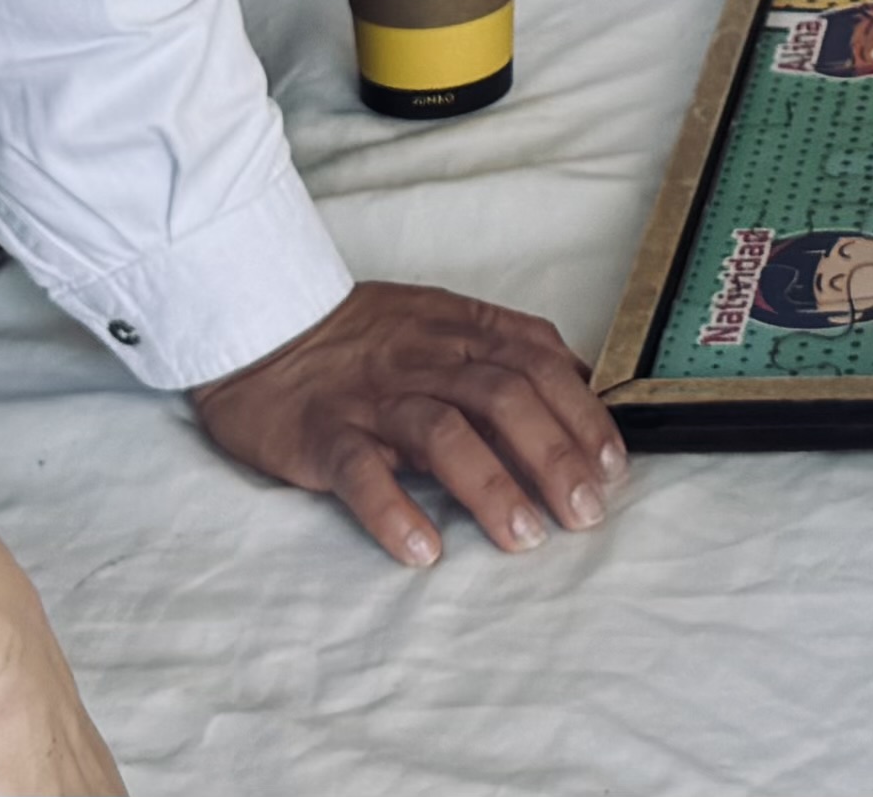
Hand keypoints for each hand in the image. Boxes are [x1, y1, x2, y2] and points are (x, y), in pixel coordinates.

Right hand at [187, 281, 626, 567]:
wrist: (260, 324)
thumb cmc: (363, 337)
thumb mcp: (442, 322)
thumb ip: (506, 351)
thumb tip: (584, 387)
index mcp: (459, 330)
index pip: (537, 362)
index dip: (581, 414)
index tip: (612, 467)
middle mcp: (423, 359)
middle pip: (503, 396)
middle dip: (554, 455)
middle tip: (585, 513)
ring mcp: (372, 397)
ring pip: (442, 432)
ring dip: (491, 486)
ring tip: (524, 538)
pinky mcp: (321, 434)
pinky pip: (359, 472)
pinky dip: (394, 511)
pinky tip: (424, 550)